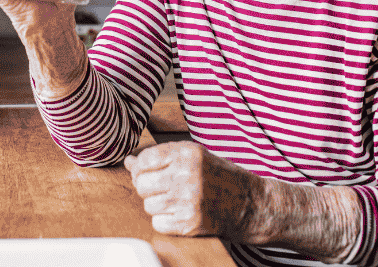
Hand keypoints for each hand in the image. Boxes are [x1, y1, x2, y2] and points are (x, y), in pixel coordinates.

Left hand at [124, 141, 256, 240]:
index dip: (140, 167)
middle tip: (161, 188)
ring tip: (175, 200)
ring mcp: (189, 200)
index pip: (144, 160)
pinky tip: (179, 213)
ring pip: (147, 205)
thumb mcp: (193, 156)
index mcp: (187, 153)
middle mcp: (187, 175)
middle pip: (142, 184)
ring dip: (156, 205)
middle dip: (146, 187)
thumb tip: (129, 161)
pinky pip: (157, 223)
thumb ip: (161, 157)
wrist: (248, 203)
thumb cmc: (219, 176)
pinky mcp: (190, 222)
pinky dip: (164, 221)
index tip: (146, 171)